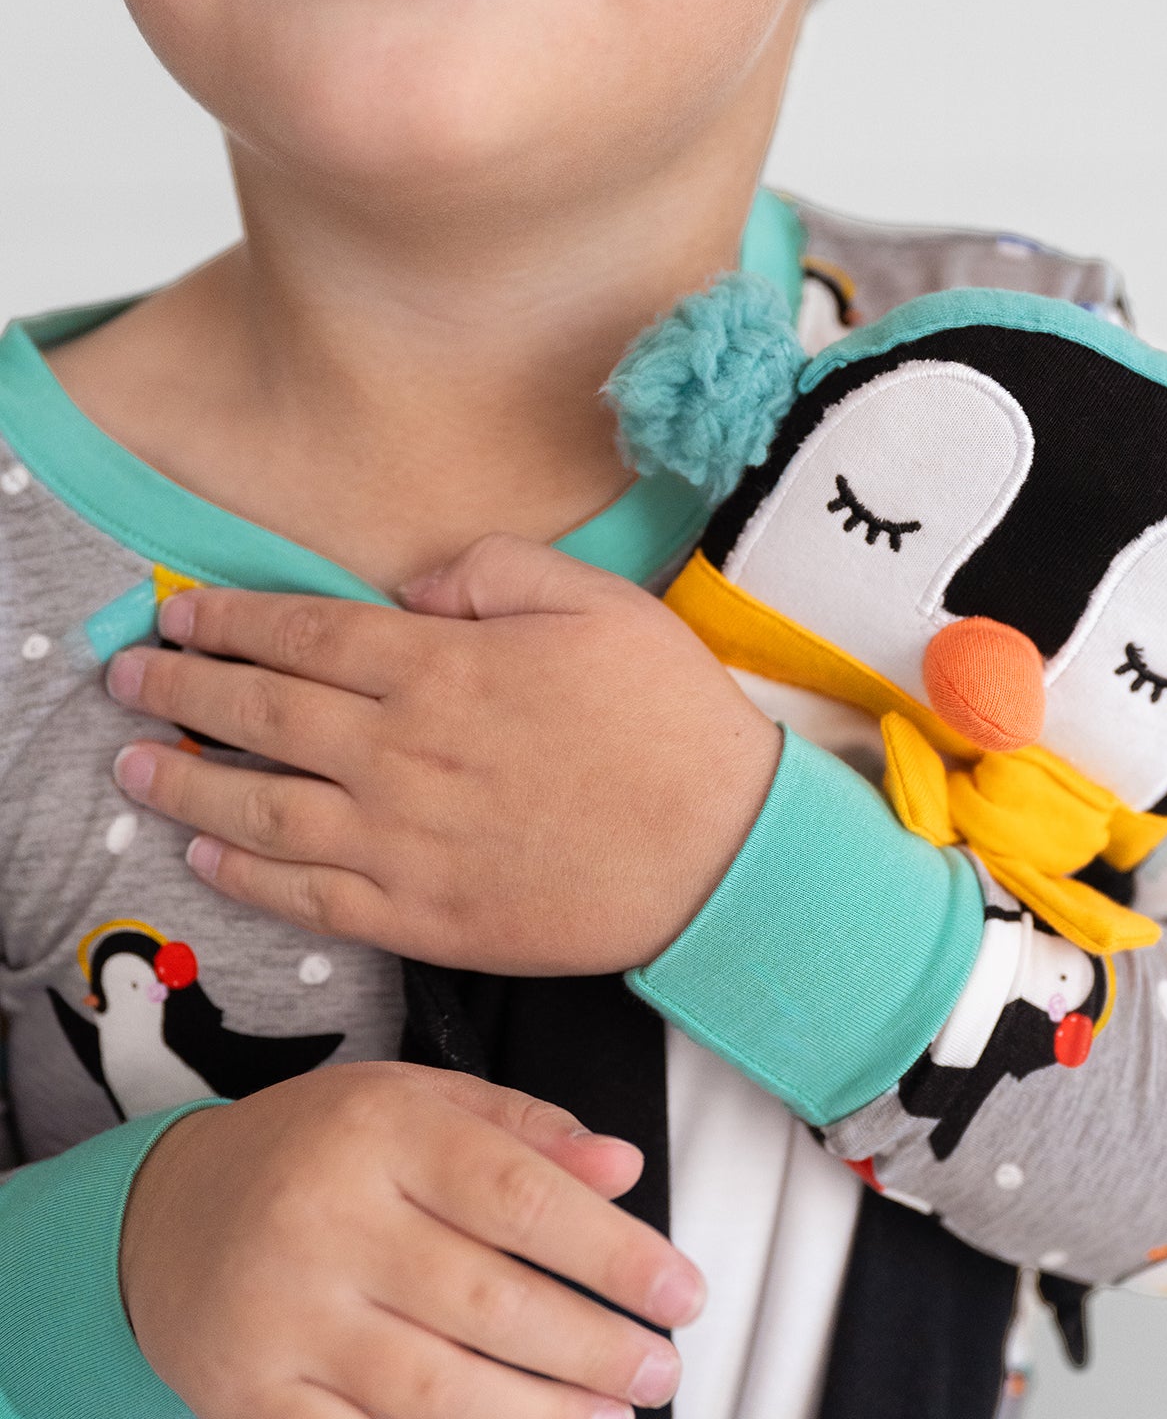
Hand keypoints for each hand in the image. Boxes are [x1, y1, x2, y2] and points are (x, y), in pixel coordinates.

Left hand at [104, 533, 781, 974]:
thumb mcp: (600, 602)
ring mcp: (406, 841)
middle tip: (126, 678)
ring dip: (185, 782)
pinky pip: (309, 898)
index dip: (230, 622)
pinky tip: (206, 855)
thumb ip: (497, 572)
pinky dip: (245, 877)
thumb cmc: (669, 720)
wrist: (720, 852)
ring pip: (262, 809)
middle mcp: (403, 753)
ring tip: (132, 767)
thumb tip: (413, 588)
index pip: (304, 635)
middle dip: (181, 690)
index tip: (179, 615)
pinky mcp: (424, 916)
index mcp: (443, 669)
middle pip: (261, 715)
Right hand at [120, 1062, 701, 1418]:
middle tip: (659, 1369)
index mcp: (382, 1133)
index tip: (679, 1289)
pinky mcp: (251, 1399)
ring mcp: (285, 1318)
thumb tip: (621, 1164)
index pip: (519, 1194)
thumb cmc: (316, 1147)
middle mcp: (329, 1222)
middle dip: (591, 1347)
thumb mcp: (416, 1098)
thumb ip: (522, 1126)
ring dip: (535, 1415)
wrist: (167, 1214)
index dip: (613, 1250)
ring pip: (431, 1389)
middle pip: (486, 1300)